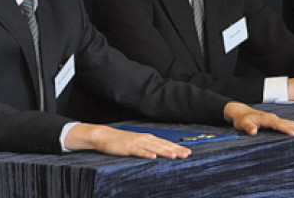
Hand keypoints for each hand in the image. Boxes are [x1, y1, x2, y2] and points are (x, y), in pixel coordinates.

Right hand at [64, 123, 191, 158]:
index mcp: (148, 138)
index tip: (188, 152)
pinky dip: (146, 154)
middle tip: (186, 154)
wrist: (105, 136)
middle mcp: (145, 139)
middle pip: (163, 145)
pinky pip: (138, 151)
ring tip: (174, 156)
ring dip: (164, 152)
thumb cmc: (121, 141)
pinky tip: (153, 157)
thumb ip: (148, 146)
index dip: (177, 147)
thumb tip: (160, 152)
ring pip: (153, 148)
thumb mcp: (138, 143)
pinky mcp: (128, 148)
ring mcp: (136, 143)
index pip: (165, 143)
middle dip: (175, 150)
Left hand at [223, 102, 293, 135]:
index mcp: (265, 118)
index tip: (293, 133)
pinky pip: (287, 123)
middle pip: (286, 122)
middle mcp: (272, 117)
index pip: (277, 124)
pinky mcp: (276, 121)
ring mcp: (275, 118)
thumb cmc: (242, 119)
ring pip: (289, 122)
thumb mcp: (242, 123)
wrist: (242, 112)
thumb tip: (253, 131)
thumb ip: (248, 127)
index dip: (285, 129)